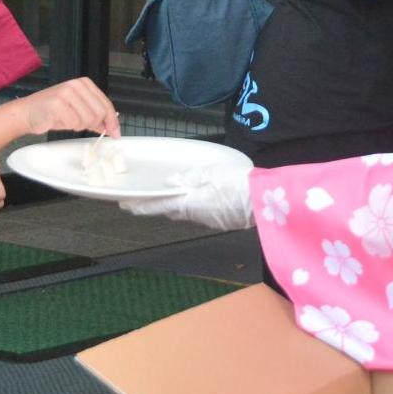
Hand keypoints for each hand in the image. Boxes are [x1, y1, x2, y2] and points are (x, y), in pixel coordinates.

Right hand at [18, 78, 120, 137]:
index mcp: (84, 84)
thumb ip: (94, 116)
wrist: (27, 112)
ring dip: (79, 126)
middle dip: (93, 124)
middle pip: (99, 113)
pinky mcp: (57, 104)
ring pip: (88, 119)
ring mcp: (67, 93)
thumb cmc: (52, 112)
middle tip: (80, 125)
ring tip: (67, 120)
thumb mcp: (78, 111)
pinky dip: (69, 126)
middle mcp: (76, 85)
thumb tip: (111, 126)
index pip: (106, 104)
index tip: (116, 133)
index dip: (112, 121)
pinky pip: (74, 123)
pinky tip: (60, 120)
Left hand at [122, 163, 253, 229]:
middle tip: (143, 200)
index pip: (159, 206)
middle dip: (156, 206)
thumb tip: (171, 182)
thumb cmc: (239, 183)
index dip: (142, 206)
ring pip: (185, 213)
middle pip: (171, 211)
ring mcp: (210, 220)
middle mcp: (197, 216)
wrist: (266, 201)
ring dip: (173, 206)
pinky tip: (194, 199)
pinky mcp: (222, 221)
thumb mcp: (212, 173)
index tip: (126, 205)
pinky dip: (191, 206)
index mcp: (191, 204)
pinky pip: (200, 213)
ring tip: (165, 198)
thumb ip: (191, 177)